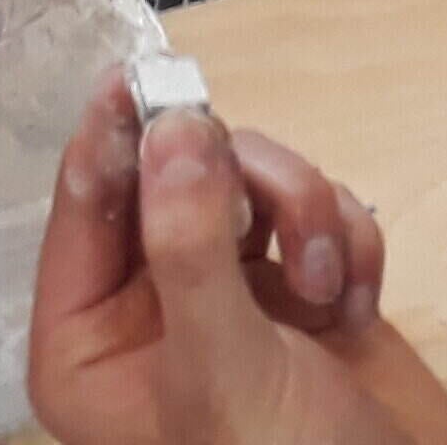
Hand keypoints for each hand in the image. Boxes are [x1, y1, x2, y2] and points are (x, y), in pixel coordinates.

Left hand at [32, 80, 446, 444]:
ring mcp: (231, 297)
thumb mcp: (223, 368)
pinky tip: (359, 307)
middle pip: (176, 173)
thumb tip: (169, 125)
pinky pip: (317, 213)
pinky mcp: (305, 293)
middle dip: (243, 185)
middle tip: (278, 211)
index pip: (87, 205)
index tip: (146, 77)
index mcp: (89, 343)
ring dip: (306, 215)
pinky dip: (348, 244)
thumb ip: (190, 244)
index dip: (119, 134)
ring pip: (254, 181)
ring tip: (329, 285)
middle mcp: (150, 311)